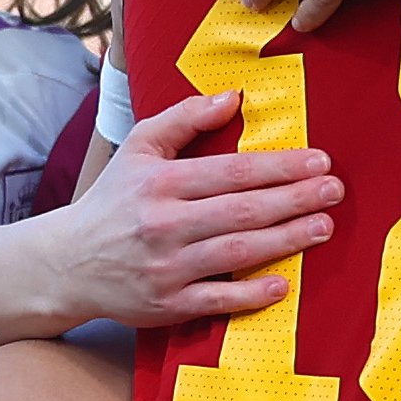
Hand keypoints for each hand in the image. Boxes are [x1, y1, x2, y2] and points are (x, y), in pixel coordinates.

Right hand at [47, 94, 338, 324]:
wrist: (67, 263)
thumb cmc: (113, 201)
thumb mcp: (138, 148)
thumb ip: (183, 119)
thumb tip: (233, 97)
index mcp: (162, 182)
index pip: (233, 171)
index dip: (280, 166)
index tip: (319, 161)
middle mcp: (166, 224)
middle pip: (243, 210)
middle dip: (294, 199)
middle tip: (333, 191)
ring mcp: (169, 267)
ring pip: (237, 251)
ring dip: (285, 240)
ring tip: (323, 227)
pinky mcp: (169, 304)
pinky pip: (217, 299)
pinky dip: (250, 293)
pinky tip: (283, 284)